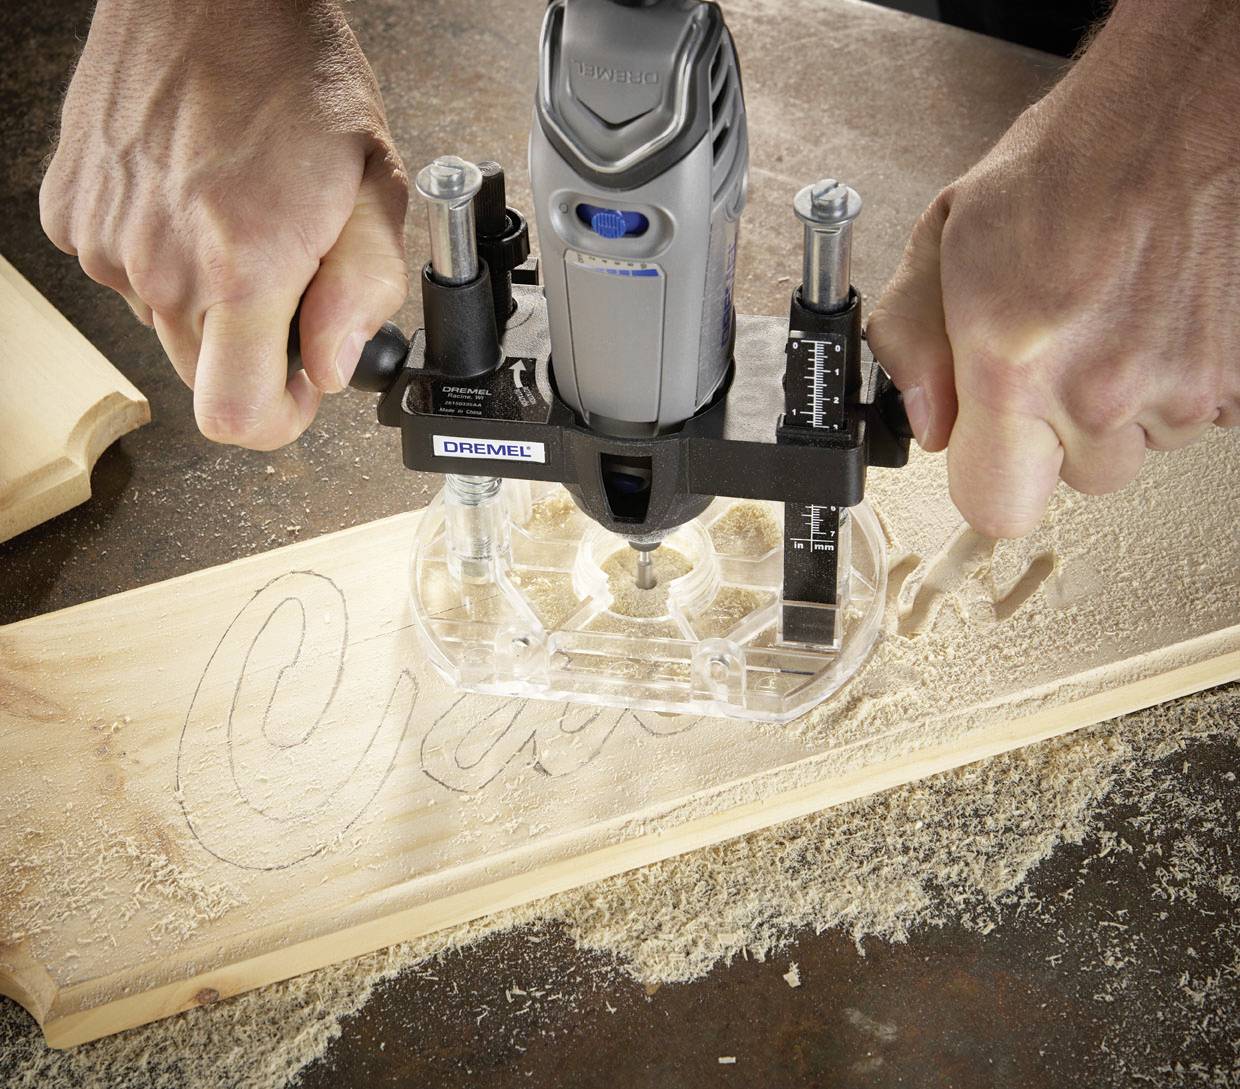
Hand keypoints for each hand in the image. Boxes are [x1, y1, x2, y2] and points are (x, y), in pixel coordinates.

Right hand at [40, 0, 408, 449]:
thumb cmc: (296, 75)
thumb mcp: (375, 185)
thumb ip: (363, 291)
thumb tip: (332, 367)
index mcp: (242, 265)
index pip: (237, 416)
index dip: (278, 417)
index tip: (301, 383)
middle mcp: (161, 264)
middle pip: (203, 374)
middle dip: (253, 345)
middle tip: (287, 272)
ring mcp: (104, 240)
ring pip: (166, 322)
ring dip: (208, 294)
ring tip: (240, 217)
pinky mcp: (69, 213)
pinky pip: (125, 273)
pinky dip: (163, 254)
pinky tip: (191, 198)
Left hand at [866, 0, 1238, 536]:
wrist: (1176, 110)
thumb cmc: (1065, 164)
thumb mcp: (943, 239)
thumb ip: (911, 343)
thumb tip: (926, 422)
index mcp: (1014, 362)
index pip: (995, 507)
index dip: (989, 476)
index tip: (990, 446)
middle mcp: (1102, 388)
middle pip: (1073, 480)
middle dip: (1057, 435)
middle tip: (1056, 355)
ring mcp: (1182, 387)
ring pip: (1136, 448)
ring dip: (1120, 406)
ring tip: (1110, 320)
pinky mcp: (1238, 380)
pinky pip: (1193, 418)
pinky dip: (1174, 382)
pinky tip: (1154, 318)